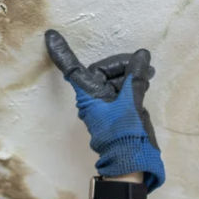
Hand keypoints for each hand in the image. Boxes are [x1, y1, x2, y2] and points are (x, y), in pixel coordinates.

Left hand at [44, 28, 165, 192]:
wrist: (131, 162)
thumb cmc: (124, 135)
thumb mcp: (131, 103)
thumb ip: (136, 78)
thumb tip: (141, 56)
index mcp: (89, 95)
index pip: (72, 68)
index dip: (62, 52)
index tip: (50, 36)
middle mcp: (93, 98)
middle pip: (102, 71)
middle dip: (122, 64)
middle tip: (142, 64)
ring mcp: (104, 105)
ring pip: (114, 80)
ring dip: (130, 74)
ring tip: (148, 73)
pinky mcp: (115, 110)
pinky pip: (121, 90)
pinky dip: (132, 83)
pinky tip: (145, 79)